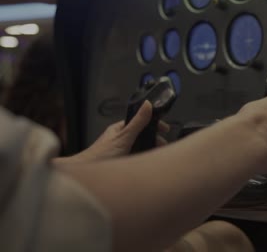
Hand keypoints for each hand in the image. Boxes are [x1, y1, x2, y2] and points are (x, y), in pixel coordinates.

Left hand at [54, 101, 169, 164]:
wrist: (87, 175)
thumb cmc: (100, 156)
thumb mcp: (124, 137)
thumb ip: (137, 122)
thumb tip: (148, 105)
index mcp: (119, 129)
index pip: (140, 122)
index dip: (154, 125)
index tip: (165, 129)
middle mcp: (120, 139)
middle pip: (142, 135)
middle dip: (154, 139)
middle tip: (163, 145)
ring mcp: (120, 151)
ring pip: (139, 147)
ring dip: (149, 150)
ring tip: (157, 155)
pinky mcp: (120, 163)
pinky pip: (136, 158)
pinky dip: (143, 159)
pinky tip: (147, 164)